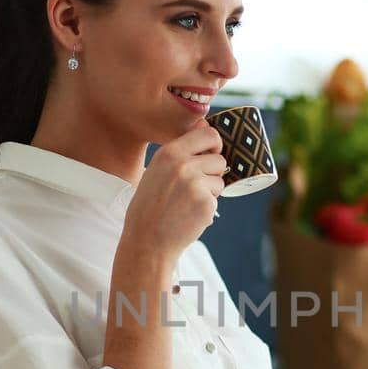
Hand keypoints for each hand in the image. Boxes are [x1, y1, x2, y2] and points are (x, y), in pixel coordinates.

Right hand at [119, 123, 225, 261]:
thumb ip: (179, 153)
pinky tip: (189, 214)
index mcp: (169, 152)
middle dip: (213, 172)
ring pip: (221, 179)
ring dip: (211, 190)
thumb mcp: (156, 171)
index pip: (208, 133)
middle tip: (195, 186)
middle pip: (219, 158)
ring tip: (188, 202)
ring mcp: (195, 184)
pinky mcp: (206, 203)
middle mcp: (183, 165)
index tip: (211, 154)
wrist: (146, 240)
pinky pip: (217, 198)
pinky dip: (207, 207)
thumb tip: (206, 128)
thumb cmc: (150, 206)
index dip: (214, 144)